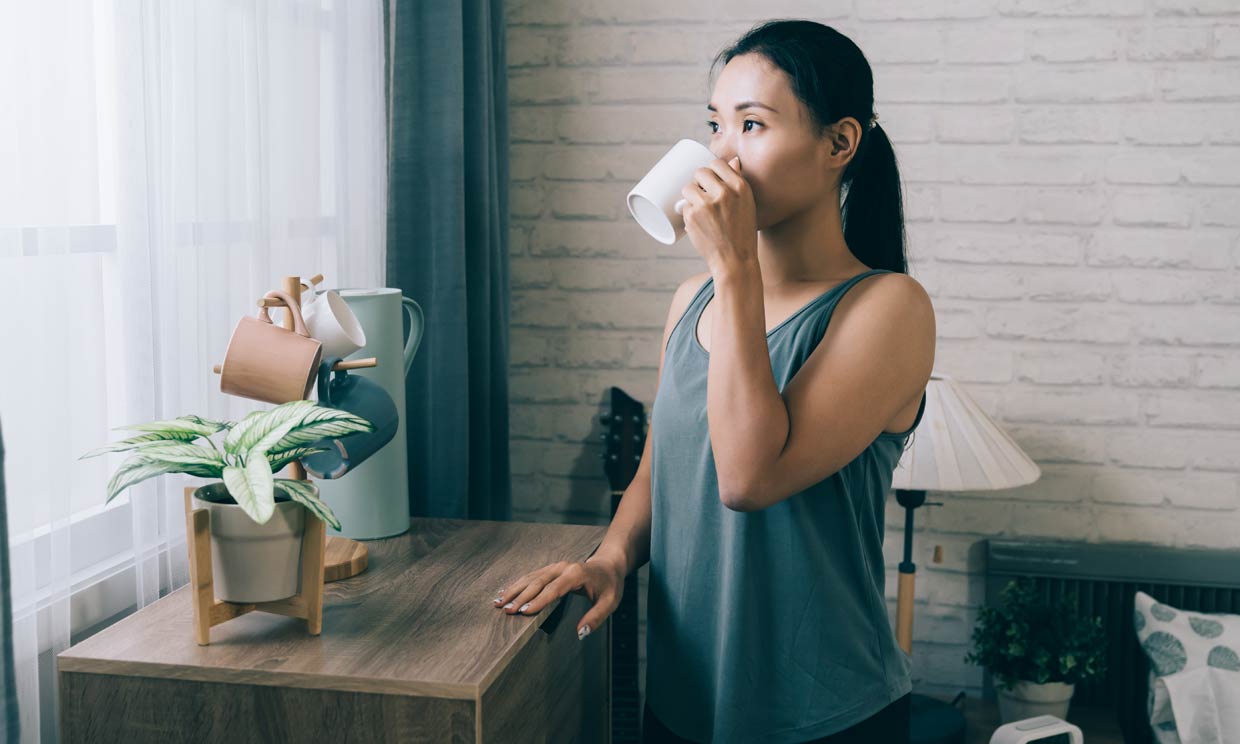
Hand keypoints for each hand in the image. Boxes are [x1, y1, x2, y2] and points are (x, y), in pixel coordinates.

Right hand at [490, 553, 625, 640]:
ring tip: (498, 602)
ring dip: (514, 590)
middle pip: (537, 582)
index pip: (554, 589)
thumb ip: (596, 618)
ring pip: (530, 578)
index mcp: (576, 575)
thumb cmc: (610, 586)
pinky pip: (531, 577)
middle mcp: (562, 568)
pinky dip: (517, 585)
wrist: (608, 565)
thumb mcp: (610, 603)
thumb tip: (581, 633)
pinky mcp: (550, 569)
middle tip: (505, 610)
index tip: (523, 612)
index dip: (538, 601)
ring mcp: (555, 567)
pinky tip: (506, 593)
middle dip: (520, 597)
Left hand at [679, 156, 756, 275]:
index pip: (717, 163)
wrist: (735, 260)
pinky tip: (698, 223)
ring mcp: (705, 204)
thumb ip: (738, 183)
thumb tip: (733, 160)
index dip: (711, 171)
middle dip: (698, 181)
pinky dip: (688, 213)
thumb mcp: (748, 204)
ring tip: (700, 209)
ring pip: (688, 188)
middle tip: (702, 195)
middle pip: (700, 172)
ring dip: (690, 196)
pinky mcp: (691, 216)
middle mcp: (723, 193)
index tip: (710, 180)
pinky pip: (684, 206)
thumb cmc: (742, 232)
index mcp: (740, 187)